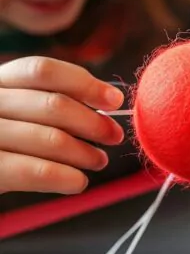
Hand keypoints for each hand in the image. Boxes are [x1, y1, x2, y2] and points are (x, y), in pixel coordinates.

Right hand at [0, 56, 124, 194]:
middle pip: (53, 104)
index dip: (84, 84)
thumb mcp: (17, 112)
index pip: (43, 71)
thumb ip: (50, 101)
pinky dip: (65, 177)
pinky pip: (35, 172)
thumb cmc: (5, 143)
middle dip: (93, 121)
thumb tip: (107, 101)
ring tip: (99, 160)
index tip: (114, 100)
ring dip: (85, 152)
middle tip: (114, 135)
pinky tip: (78, 182)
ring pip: (51, 139)